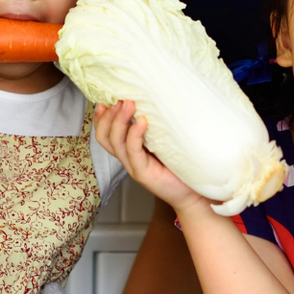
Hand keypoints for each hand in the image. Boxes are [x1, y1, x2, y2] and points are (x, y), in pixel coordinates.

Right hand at [93, 101, 218, 216]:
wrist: (193, 194)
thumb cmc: (181, 167)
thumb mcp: (165, 142)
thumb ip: (156, 127)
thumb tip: (157, 99)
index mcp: (130, 151)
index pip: (105, 135)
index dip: (100, 119)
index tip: (104, 101)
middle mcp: (128, 159)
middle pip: (105, 137)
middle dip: (108, 117)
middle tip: (120, 100)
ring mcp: (134, 167)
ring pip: (115, 143)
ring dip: (119, 121)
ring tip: (129, 104)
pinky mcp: (143, 174)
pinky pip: (133, 152)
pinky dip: (135, 135)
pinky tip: (142, 121)